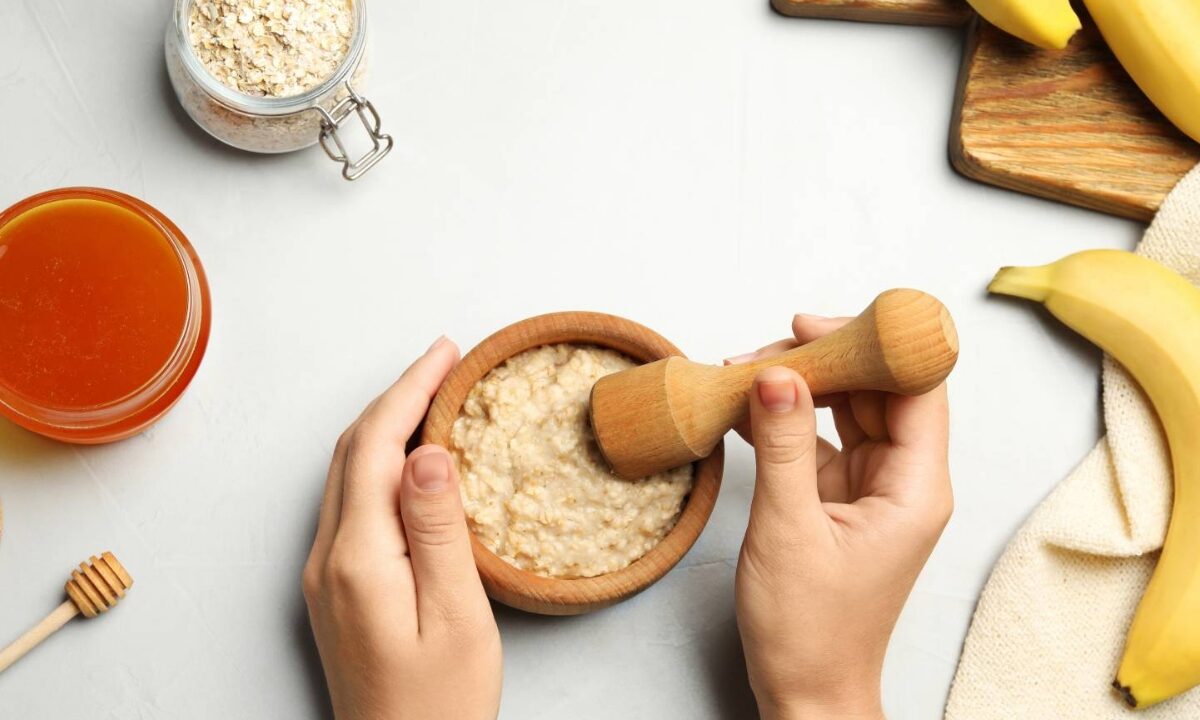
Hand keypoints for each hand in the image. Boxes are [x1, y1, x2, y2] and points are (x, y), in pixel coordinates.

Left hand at [303, 337, 501, 719]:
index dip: (410, 389)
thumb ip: (438, 529)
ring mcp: (324, 575)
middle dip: (396, 396)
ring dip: (385, 425)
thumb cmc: (439, 705)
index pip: (376, 445)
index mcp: (358, 558)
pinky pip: (351, 502)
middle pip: (352, 450)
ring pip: (347, 472)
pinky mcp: (335, 589)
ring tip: (432, 396)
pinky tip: (410, 460)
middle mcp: (327, 559)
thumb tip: (428, 452)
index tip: (446, 352)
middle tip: (445, 362)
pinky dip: (378, 462)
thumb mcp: (456, 616)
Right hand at [730, 315, 951, 719]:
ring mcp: (872, 487)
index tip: (813, 326)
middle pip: (879, 389)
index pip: (916, 386)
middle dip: (822, 359)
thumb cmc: (810, 631)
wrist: (806, 690)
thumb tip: (777, 373)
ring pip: (847, 408)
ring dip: (799, 386)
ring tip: (744, 374)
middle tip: (762, 352)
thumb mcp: (787, 530)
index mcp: (916, 488)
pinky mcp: (840, 498)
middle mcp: (904, 480)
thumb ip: (782, 445)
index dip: (873, 344)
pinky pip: (818, 439)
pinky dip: (784, 420)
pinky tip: (745, 409)